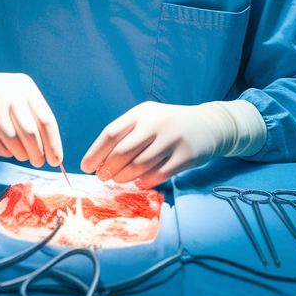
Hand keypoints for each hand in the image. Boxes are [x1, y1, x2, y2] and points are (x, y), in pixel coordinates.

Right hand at [0, 65, 63, 167]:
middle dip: (36, 153)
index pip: (46, 120)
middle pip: (30, 132)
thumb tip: (50, 151)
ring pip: (12, 139)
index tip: (56, 161)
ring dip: (19, 153)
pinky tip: (7, 150)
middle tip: (38, 163)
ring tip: (22, 155)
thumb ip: (34, 119)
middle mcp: (11, 94)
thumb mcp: (20, 98)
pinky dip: (3, 151)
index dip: (53, 143)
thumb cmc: (1, 99)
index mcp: (27, 88)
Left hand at [81, 100, 261, 188]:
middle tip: (102, 177)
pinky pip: (158, 175)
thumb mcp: (148, 119)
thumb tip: (100, 160)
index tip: (86, 167)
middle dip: (108, 168)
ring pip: (139, 166)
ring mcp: (173, 139)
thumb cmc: (169, 125)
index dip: (95, 152)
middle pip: (123, 151)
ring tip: (119, 180)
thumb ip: (127, 134)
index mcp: (142, 112)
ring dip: (124, 177)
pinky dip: (145, 182)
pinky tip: (140, 182)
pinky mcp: (186, 156)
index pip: (111, 133)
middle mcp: (157, 123)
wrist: (209, 125)